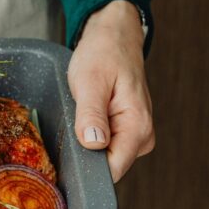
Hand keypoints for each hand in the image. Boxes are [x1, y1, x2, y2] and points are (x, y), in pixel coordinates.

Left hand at [68, 0, 154, 181]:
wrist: (114, 37)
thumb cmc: (103, 55)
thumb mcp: (90, 81)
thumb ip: (92, 114)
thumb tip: (94, 144)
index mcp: (138, 127)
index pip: (113, 170)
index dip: (87, 169)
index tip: (66, 155)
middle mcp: (142, 137)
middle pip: (107, 167)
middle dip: (84, 154)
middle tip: (70, 125)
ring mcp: (135, 136)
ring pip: (104, 158)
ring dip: (85, 143)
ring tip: (79, 115)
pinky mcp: (126, 132)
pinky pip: (105, 147)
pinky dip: (89, 136)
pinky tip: (84, 118)